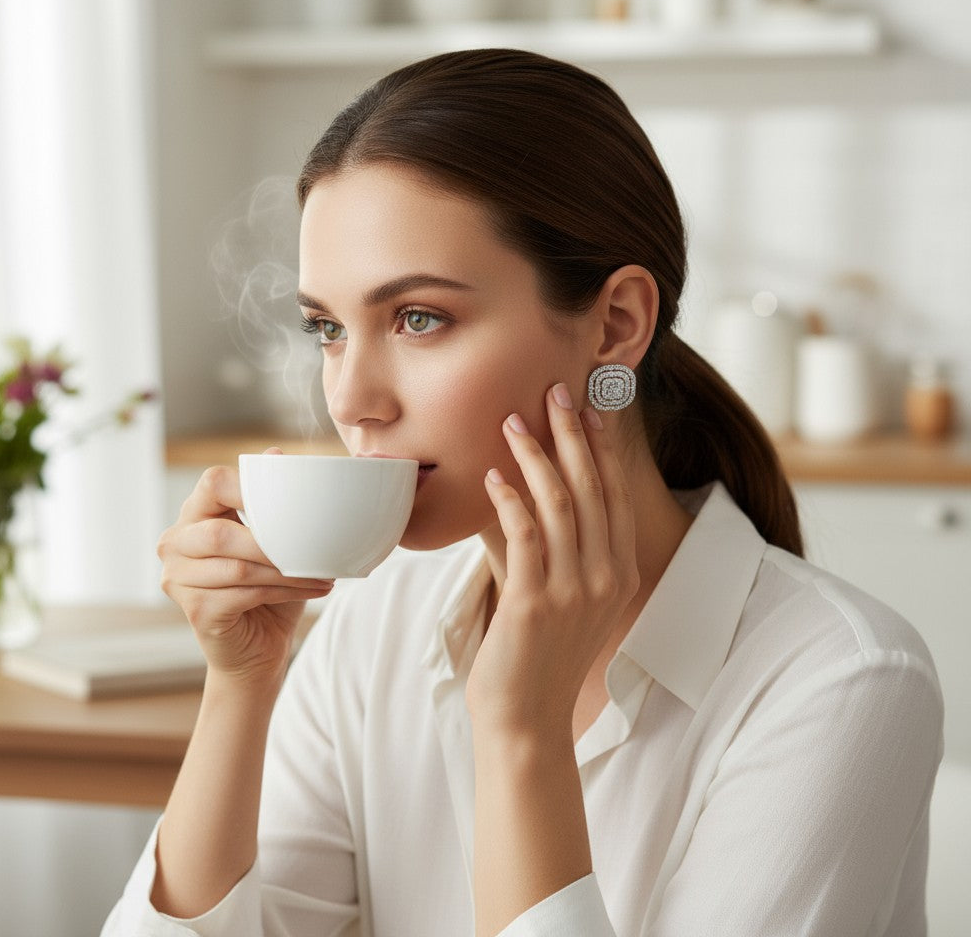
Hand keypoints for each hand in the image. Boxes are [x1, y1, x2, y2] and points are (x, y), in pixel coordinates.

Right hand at [158, 447, 333, 685]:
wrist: (257, 649)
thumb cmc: (268, 587)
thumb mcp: (275, 539)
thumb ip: (272, 500)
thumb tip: (277, 453)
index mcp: (195, 514)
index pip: (213, 482)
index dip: (249, 485)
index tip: (291, 498)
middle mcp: (176, 543)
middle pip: (221, 532)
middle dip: (273, 541)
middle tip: (315, 547)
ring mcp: (178, 579)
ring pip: (238, 566)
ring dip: (288, 569)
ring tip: (323, 571)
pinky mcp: (195, 610)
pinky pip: (244, 593)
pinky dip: (285, 590)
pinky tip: (313, 588)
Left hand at [467, 384, 639, 739]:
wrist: (527, 719)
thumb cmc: (539, 656)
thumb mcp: (567, 600)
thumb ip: (559, 551)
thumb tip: (530, 496)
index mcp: (618, 572)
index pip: (616, 494)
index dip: (602, 447)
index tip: (589, 407)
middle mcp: (605, 577)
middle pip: (593, 487)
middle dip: (573, 434)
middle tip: (554, 391)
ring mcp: (574, 590)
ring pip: (561, 503)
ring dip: (536, 456)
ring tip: (512, 421)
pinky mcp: (536, 602)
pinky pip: (525, 535)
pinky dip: (510, 500)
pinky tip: (492, 476)